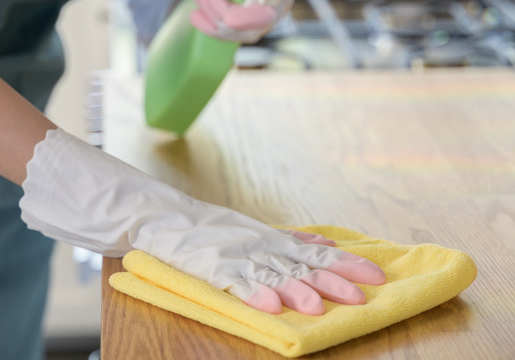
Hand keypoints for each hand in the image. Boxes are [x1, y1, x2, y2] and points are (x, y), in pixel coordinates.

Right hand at [20, 130, 384, 314]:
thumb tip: (312, 242)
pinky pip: (231, 279)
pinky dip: (253, 293)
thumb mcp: (238, 229)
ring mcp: (225, 250)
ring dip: (299, 289)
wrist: (139, 207)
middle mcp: (248, 239)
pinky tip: (273, 307)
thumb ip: (273, 238)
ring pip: (270, 270)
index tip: (375, 273)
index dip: (342, 261)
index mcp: (258, 233)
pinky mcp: (200, 261)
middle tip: (367, 293)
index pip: (308, 247)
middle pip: (298, 260)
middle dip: (334, 278)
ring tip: (325, 307)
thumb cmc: (187, 225)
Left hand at [189, 0, 294, 43]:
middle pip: (244, 25)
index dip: (245, 18)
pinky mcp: (249, 27)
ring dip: (210, 15)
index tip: (226, 17)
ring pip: (233, 32)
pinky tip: (196, 17)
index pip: (265, 15)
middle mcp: (276, 12)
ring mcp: (262, 23)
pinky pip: (229, 35)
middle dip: (216, 10)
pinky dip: (210, 27)